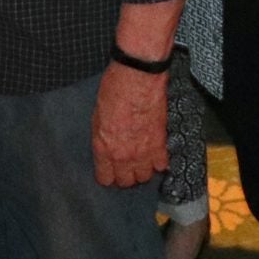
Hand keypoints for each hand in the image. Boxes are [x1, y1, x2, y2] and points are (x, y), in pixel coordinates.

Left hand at [90, 64, 167, 187]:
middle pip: (126, 181)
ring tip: (142, 159)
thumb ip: (102, 137)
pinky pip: (162, 165)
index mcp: (103, 148)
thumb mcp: (97, 115)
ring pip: (145, 177)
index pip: (105, 179)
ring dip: (143, 169)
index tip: (110, 170)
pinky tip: (156, 154)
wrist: (138, 77)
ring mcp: (143, 152)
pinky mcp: (160, 144)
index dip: (108, 175)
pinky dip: (160, 162)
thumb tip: (106, 146)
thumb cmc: (115, 88)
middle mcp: (123, 155)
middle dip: (125, 174)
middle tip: (126, 164)